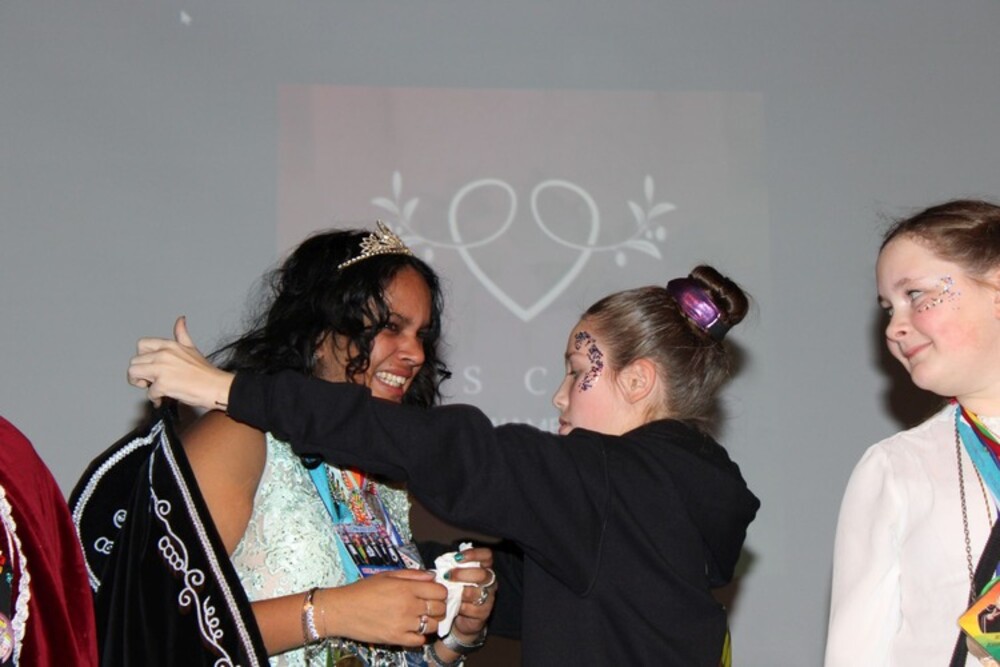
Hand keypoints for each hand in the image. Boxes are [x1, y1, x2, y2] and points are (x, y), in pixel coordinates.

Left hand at [127, 316, 234, 409]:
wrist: (217, 386)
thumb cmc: (206, 372)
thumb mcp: (192, 348)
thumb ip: (182, 334)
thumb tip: (180, 320)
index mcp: (169, 345)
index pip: (142, 344)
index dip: (142, 357)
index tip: (148, 365)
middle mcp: (163, 355)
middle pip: (134, 361)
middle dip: (139, 373)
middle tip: (150, 380)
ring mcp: (162, 369)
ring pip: (133, 373)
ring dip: (140, 383)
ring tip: (153, 388)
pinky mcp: (163, 384)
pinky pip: (148, 393)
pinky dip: (155, 398)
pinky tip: (163, 398)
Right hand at [326, 569, 447, 646]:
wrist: (341, 610)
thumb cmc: (363, 590)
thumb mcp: (387, 575)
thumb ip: (412, 575)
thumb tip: (432, 577)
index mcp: (407, 588)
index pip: (440, 592)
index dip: (440, 592)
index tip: (435, 594)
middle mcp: (408, 606)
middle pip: (440, 609)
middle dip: (438, 607)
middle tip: (430, 607)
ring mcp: (403, 624)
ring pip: (433, 626)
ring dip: (431, 622)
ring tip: (421, 619)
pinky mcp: (396, 638)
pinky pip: (420, 641)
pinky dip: (420, 636)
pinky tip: (412, 630)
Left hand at [445, 547, 496, 638]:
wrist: (460, 617)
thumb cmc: (456, 591)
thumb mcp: (456, 577)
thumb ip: (453, 568)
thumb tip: (443, 562)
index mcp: (484, 567)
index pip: (486, 556)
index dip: (474, 554)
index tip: (457, 557)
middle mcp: (490, 582)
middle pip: (482, 574)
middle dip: (463, 574)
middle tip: (447, 575)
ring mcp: (489, 598)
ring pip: (477, 593)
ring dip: (460, 592)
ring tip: (447, 593)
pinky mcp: (484, 613)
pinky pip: (473, 609)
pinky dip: (460, 607)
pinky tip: (452, 606)